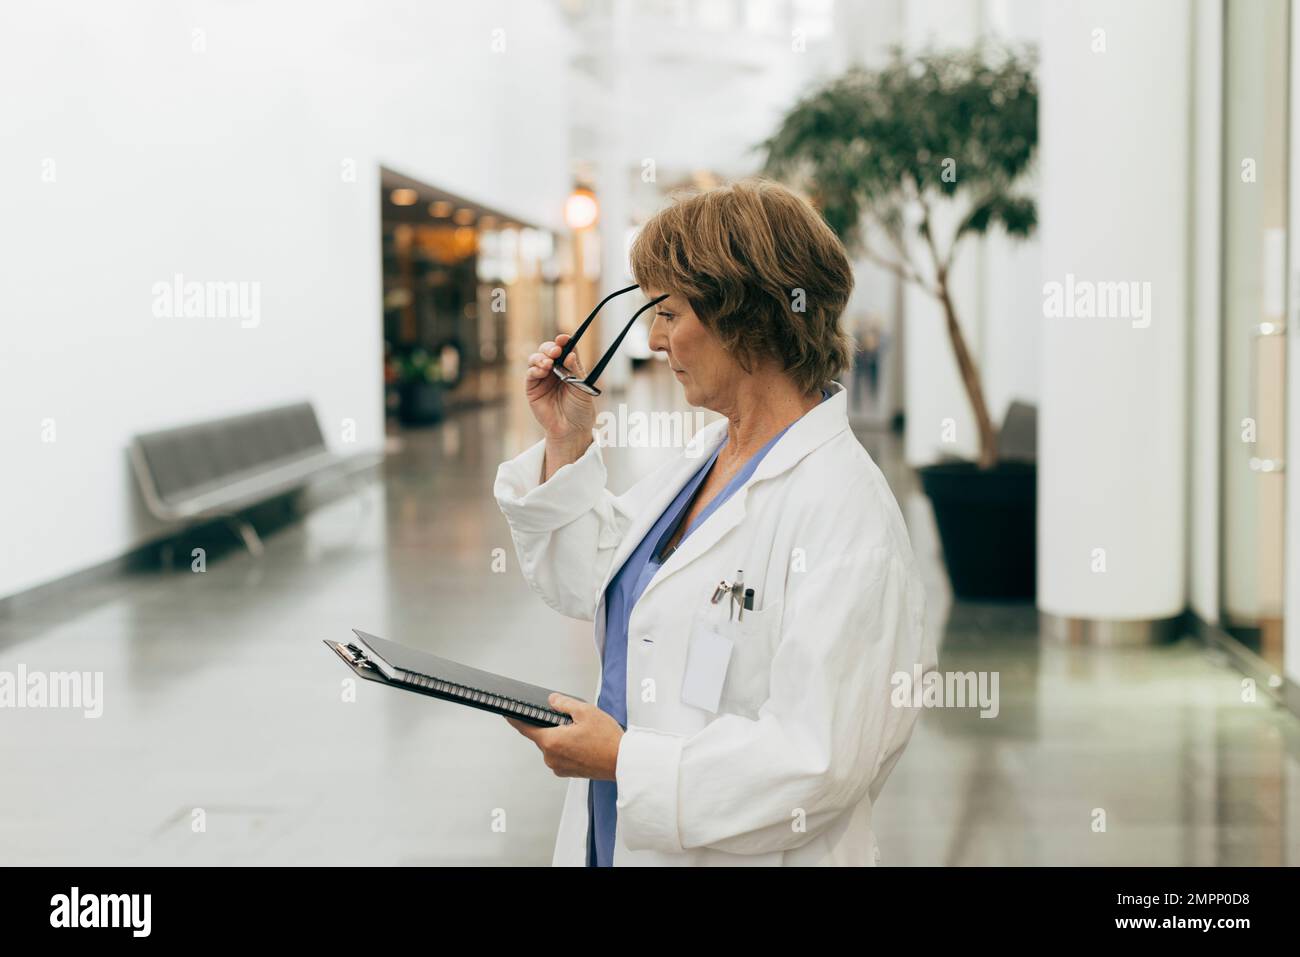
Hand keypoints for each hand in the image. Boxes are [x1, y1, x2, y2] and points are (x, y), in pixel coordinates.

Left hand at [506, 693, 623, 780]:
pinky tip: (584, 744)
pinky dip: (568, 748)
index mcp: (551, 741)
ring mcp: (559, 766)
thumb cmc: (607, 739)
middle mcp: (551, 757)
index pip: (525, 728)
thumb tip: (552, 700)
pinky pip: (561, 755)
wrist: (623, 763)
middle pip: (542, 736)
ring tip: (583, 733)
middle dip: (552, 726)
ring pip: (553, 746)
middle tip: (572, 720)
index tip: (508, 714)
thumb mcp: (585, 711)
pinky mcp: (567, 772)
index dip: (516, 719)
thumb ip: (563, 704)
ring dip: (562, 737)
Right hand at [525, 334, 595, 442]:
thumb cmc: (580, 410)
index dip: (564, 341)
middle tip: (555, 352)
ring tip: (549, 364)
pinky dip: (535, 369)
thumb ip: (576, 371)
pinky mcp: (532, 388)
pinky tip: (542, 371)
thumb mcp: (583, 388)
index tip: (564, 338)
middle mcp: (555, 370)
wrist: (571, 430)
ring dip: (541, 357)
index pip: (565, 349)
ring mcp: (543, 378)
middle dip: (550, 348)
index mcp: (569, 367)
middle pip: (548, 350)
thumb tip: (570, 354)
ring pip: (536, 358)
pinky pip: (530, 373)